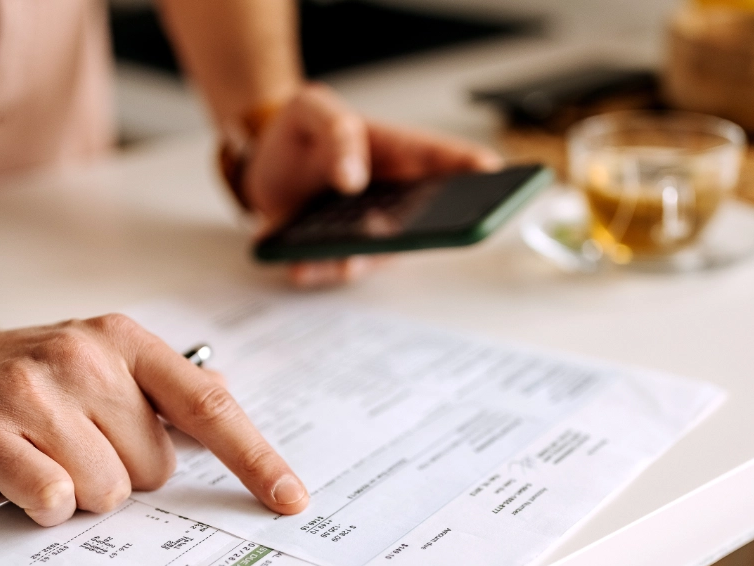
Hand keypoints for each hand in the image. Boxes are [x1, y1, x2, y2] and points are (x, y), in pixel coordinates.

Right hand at [0, 314, 307, 526]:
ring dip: (81, 492)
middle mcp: (85, 358)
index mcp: (125, 343)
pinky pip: (53, 498)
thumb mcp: (99, 358)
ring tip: (42, 457)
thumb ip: (164, 383)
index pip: (209, 407)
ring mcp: (34, 392)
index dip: (255, 459)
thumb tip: (226, 395)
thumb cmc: (19, 371)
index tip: (291, 500)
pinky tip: (19, 476)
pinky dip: (44, 504)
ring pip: (108, 491)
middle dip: (124, 475)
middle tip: (74, 447)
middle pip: (155, 467)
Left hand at [243, 83, 502, 286]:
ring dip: (361, 260)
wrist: (262, 157)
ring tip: (345, 259)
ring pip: (378, 255)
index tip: (491, 175)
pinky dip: (317, 269)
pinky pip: (333, 269)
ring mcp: (369, 231)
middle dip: (427, 232)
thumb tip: (352, 177)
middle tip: (416, 233)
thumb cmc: (303, 130)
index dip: (478, 171)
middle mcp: (395, 199)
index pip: (451, 162)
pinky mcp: (334, 252)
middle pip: (427, 221)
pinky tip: (301, 265)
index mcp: (401, 154)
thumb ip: (336, 131)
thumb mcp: (313, 109)